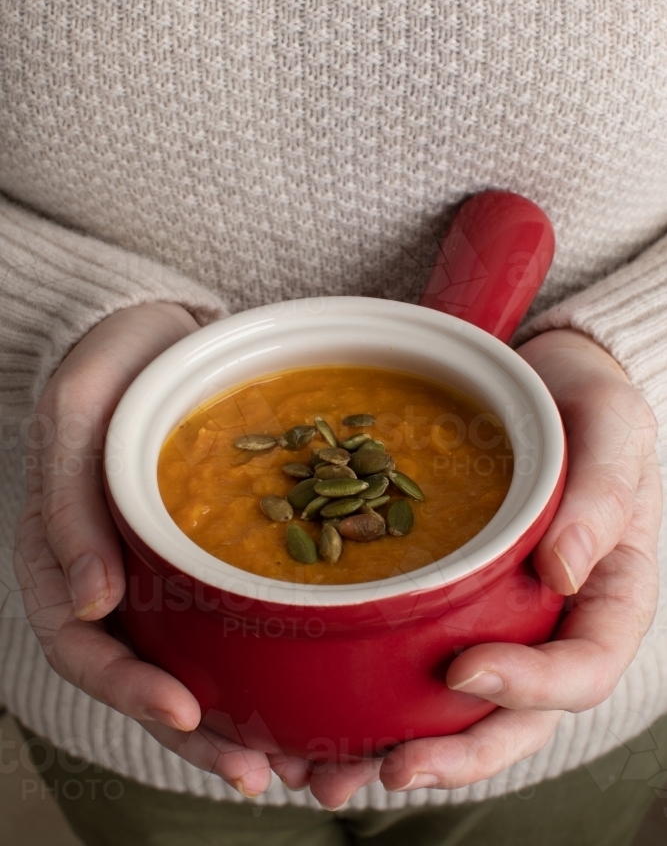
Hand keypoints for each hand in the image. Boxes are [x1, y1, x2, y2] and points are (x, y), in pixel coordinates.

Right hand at [13, 303, 310, 797]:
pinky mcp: (216, 554)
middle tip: (266, 773)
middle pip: (152, 679)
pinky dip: (277, 658)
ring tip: (306, 762)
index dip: (131, 691)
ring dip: (248, 719)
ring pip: (202, 663)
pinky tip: (322, 686)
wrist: (154, 332)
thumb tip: (94, 606)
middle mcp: (118, 582)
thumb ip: (71, 507)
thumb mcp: (72, 419)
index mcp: (67, 562)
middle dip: (204, 736)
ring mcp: (169, 572)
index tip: (187, 710)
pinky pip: (243, 614)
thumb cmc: (102, 368)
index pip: (86, 649)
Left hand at [303, 329, 661, 807]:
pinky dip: (371, 690)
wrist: (543, 381)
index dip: (528, 688)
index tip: (465, 672)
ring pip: (460, 706)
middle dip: (455, 753)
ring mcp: (501, 617)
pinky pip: (416, 653)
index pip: (582, 669)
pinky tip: (315, 710)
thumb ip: (602, 496)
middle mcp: (553, 623)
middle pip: (516, 716)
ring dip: (400, 746)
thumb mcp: (612, 431)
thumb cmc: (590, 406)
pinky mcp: (450, 599)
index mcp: (607, 597)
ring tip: (328, 772)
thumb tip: (563, 571)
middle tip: (390, 769)